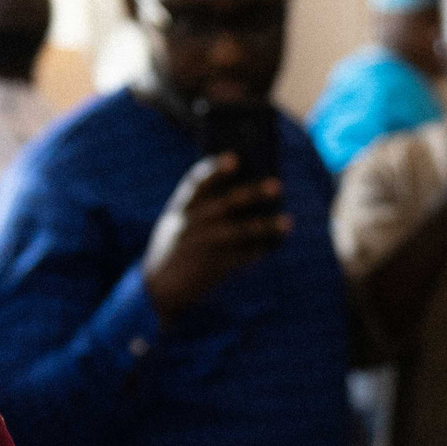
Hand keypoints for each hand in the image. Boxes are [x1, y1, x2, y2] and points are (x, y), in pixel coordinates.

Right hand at [142, 153, 289, 319]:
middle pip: (227, 203)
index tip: (234, 158)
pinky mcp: (214, 267)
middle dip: (253, 193)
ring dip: (266, 226)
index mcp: (183, 207)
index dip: (215, 169)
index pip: (198, 182)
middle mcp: (193, 223)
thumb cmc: (176, 245)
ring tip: (287, 221)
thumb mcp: (177, 221)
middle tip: (277, 184)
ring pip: (241, 232)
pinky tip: (274, 244)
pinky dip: (260, 250)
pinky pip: (243, 257)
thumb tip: (245, 191)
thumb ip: (201, 206)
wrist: (158, 287)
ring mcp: (204, 245)